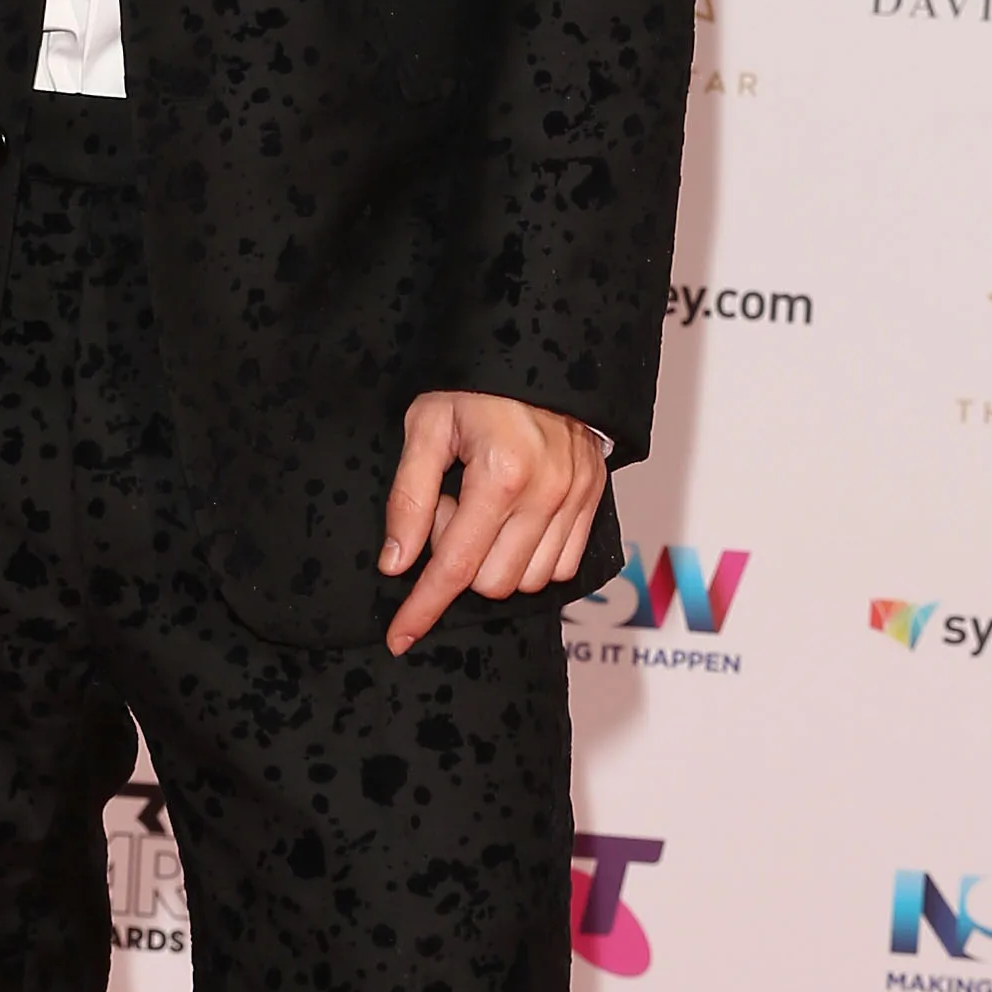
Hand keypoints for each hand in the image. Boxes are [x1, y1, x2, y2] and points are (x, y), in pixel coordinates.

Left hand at [378, 394, 608, 657]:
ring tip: (482, 506)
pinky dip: (530, 557)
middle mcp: (547, 492)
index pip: (454, 566)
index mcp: (501, 474)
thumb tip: (396, 563)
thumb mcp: (426, 427)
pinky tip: (512, 517)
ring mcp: (577, 498)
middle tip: (451, 507)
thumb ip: (409, 498)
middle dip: (460, 561)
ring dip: (496, 559)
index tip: (399, 637)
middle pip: (492, 582)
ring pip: (529, 581)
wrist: (539, 354)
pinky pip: (562, 566)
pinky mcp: (595, 499)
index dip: (423, 607)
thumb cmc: (474, 386)